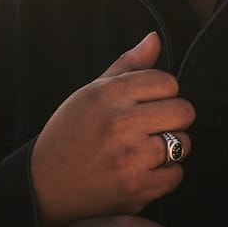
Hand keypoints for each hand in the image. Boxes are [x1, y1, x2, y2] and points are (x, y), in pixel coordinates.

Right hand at [31, 32, 194, 226]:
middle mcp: (120, 122)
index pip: (167, 82)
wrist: (43, 187)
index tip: (149, 104)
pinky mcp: (136, 188)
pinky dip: (165, 175)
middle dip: (174, 119)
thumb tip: (155, 38)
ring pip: (183, 143)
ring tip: (148, 150)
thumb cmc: (70, 134)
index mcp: (109, 94)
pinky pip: (176, 175)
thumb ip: (127, 65)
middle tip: (154, 128)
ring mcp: (129, 157)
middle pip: (183, 111)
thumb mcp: (91, 93)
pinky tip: (145, 171)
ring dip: (172, 148)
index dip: (163, 93)